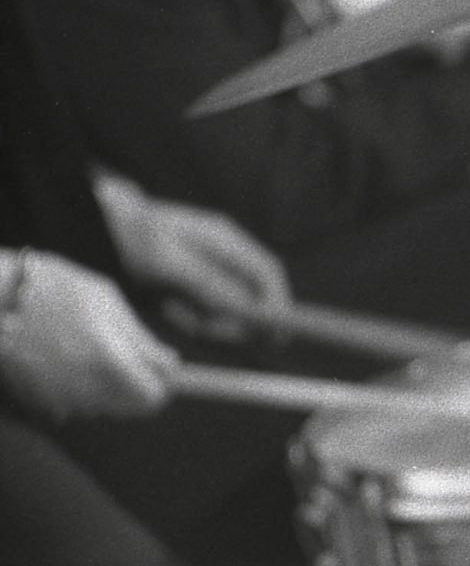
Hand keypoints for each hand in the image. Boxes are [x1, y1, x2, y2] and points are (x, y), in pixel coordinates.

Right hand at [0, 251, 176, 420]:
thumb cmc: (47, 287)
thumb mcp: (103, 298)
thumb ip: (140, 337)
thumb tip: (171, 364)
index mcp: (108, 362)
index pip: (154, 396)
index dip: (161, 382)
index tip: (157, 367)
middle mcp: (87, 388)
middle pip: (132, 407)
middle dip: (135, 385)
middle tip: (122, 356)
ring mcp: (62, 399)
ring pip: (104, 406)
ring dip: (106, 386)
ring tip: (82, 349)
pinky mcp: (41, 402)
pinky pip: (75, 404)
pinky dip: (78, 388)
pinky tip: (61, 359)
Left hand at [92, 174, 290, 318]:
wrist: (96, 231)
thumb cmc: (128, 237)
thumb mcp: (168, 261)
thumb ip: (210, 284)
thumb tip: (248, 310)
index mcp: (224, 241)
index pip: (268, 274)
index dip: (277, 304)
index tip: (272, 334)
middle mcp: (222, 260)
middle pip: (253, 300)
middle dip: (234, 321)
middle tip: (206, 330)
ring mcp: (209, 277)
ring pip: (227, 315)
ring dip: (205, 323)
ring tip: (171, 310)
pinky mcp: (193, 293)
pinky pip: (205, 318)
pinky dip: (189, 322)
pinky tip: (167, 310)